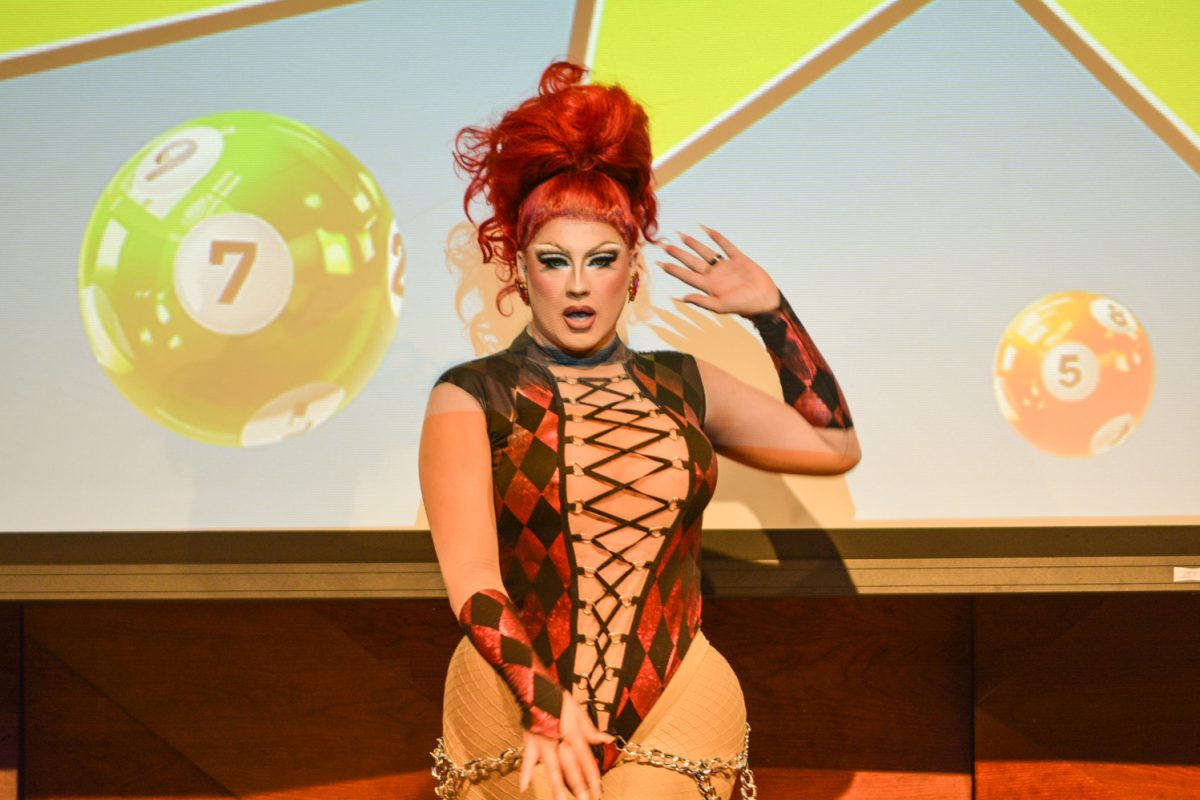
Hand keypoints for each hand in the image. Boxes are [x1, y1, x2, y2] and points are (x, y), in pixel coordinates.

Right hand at [520, 691, 613, 798]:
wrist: (537, 688)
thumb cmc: (558, 699)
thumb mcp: (578, 711)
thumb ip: (591, 730)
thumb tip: (607, 739)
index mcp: (572, 732)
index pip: (585, 758)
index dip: (592, 776)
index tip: (598, 791)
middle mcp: (558, 739)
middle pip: (570, 767)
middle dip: (578, 786)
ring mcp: (543, 742)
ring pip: (551, 767)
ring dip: (557, 786)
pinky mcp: (530, 741)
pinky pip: (527, 759)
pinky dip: (525, 772)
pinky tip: (523, 787)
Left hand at [657, 225, 779, 316]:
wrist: (765, 301)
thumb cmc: (743, 306)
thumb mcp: (720, 306)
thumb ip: (701, 301)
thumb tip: (680, 297)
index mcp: (708, 286)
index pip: (685, 275)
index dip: (672, 268)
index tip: (658, 262)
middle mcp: (714, 275)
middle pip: (691, 261)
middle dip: (677, 253)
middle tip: (663, 244)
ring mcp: (726, 266)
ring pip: (705, 252)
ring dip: (693, 244)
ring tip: (680, 235)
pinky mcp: (739, 259)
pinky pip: (726, 246)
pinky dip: (717, 237)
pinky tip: (706, 229)